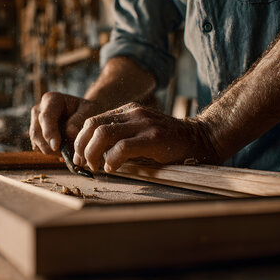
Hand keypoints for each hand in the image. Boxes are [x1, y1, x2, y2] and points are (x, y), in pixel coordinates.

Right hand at [29, 92, 103, 153]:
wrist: (84, 115)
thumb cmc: (87, 111)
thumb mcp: (89, 112)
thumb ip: (78, 121)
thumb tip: (69, 134)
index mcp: (52, 99)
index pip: (45, 117)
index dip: (49, 132)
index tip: (56, 146)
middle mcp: (39, 110)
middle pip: (37, 132)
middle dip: (50, 146)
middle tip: (67, 155)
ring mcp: (35, 123)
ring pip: (36, 142)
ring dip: (51, 151)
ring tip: (68, 152)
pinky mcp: (36, 135)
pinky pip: (38, 148)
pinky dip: (50, 153)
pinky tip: (63, 152)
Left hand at [73, 103, 219, 171]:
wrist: (200, 138)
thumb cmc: (167, 142)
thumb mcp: (140, 133)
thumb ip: (120, 138)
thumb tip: (94, 156)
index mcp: (127, 111)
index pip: (92, 121)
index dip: (80, 140)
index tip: (79, 157)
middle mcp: (132, 113)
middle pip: (92, 125)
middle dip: (82, 147)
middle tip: (84, 163)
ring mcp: (143, 123)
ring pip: (103, 134)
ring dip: (93, 153)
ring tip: (95, 167)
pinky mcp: (153, 137)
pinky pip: (122, 147)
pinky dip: (111, 159)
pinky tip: (112, 168)